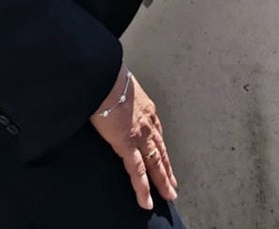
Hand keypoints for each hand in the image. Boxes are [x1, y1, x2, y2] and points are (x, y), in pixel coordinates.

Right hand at [89, 68, 177, 210]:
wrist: (105, 76)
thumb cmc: (108, 78)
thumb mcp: (121, 87)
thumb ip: (121, 97)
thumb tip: (114, 97)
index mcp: (146, 109)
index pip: (157, 134)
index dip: (161, 149)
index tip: (164, 159)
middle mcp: (148, 123)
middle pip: (161, 151)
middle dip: (167, 170)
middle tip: (173, 185)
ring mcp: (140, 135)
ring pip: (155, 163)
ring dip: (163, 181)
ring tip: (169, 195)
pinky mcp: (127, 144)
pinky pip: (137, 171)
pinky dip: (142, 188)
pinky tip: (146, 201)